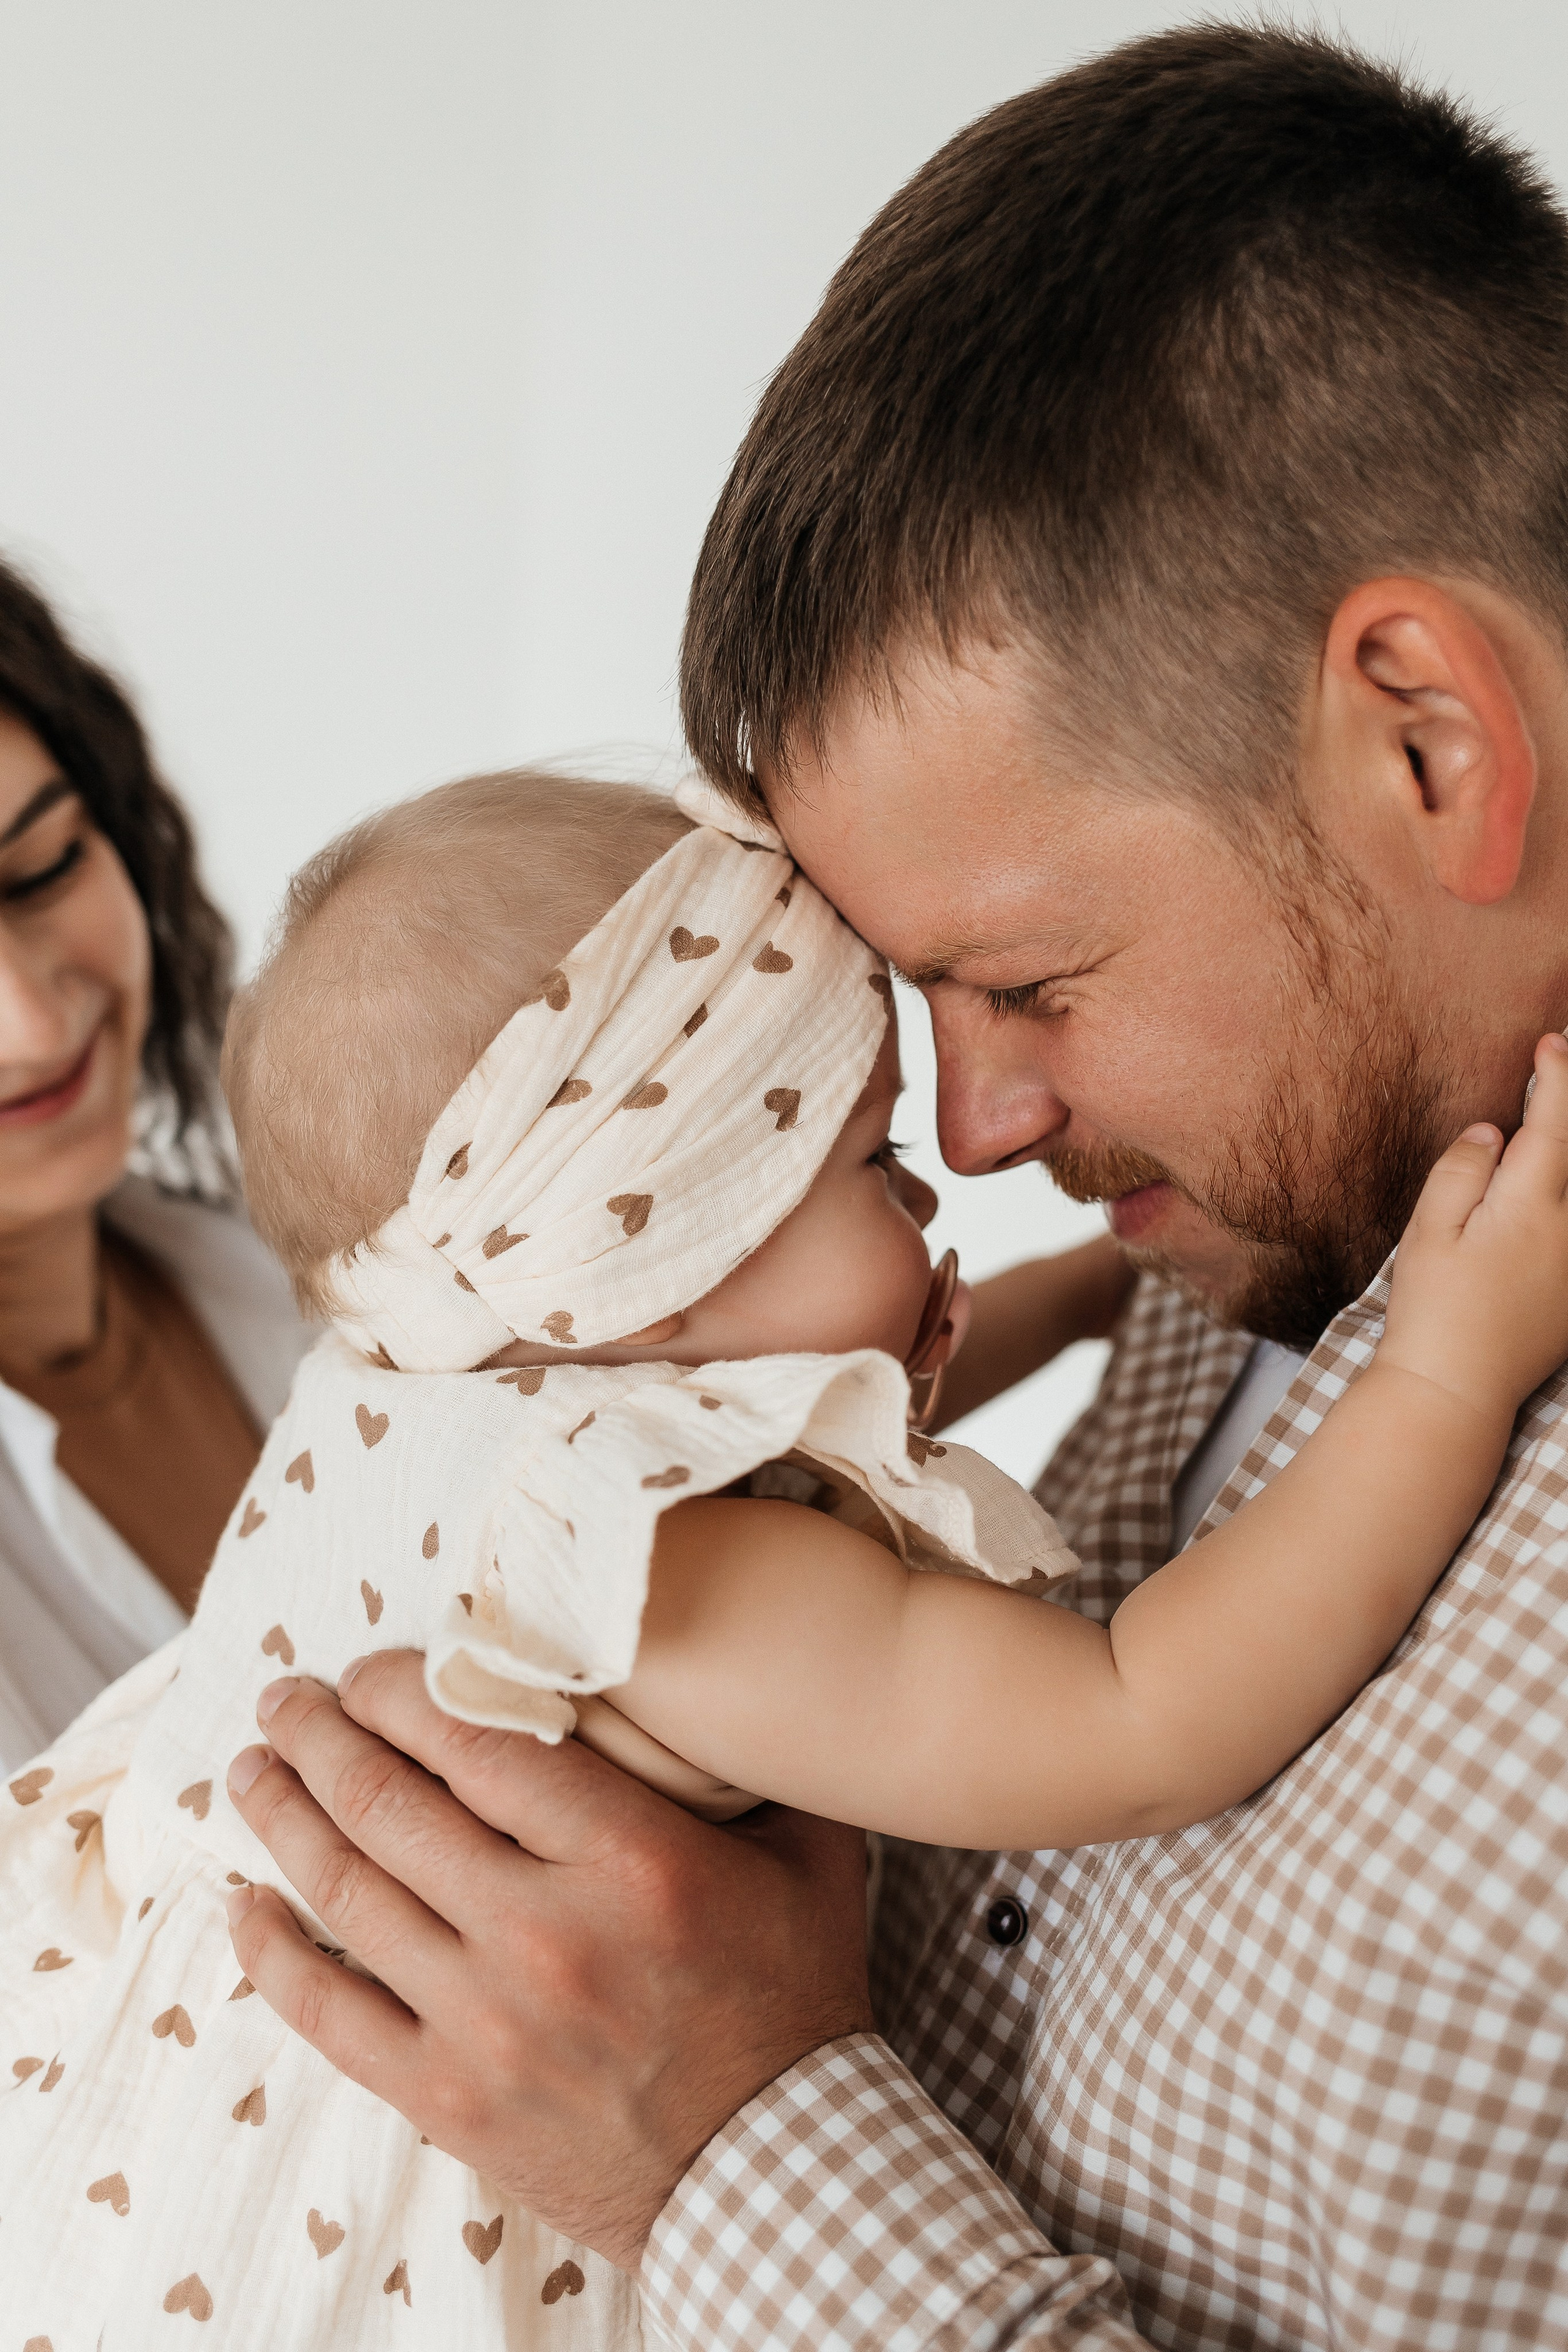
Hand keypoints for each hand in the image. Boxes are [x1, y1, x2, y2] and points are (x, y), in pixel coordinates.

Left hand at [224, 1653, 871, 2269]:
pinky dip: (272, 1953)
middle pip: (390, 1803)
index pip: (477, 1739)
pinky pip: (329, 2013)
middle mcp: (542, 1933)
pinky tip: (244, 1903)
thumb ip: (748, 1765)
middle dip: (321, 1735)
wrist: (776, 2174)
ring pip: (346, 1892)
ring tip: (252, 1769)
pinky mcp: (447, 2098)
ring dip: (283, 1817)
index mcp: (630, 1860)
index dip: (403, 1687)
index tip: (373, 1665)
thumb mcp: (806, 1858)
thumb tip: (698, 1679)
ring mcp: (483, 2023)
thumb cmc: (795, 1999)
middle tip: (286, 1696)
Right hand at [1383, 1031, 1567, 1421]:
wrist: (1457, 1392)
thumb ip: (1461, 1171)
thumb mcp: (1429, 1233)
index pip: (1557, 1121)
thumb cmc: (1434, 1310)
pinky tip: (1554, 1184)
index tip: (1551, 1043)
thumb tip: (1493, 1131)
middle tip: (1565, 1067)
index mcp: (1533, 1205)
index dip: (1559, 1076)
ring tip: (1557, 1126)